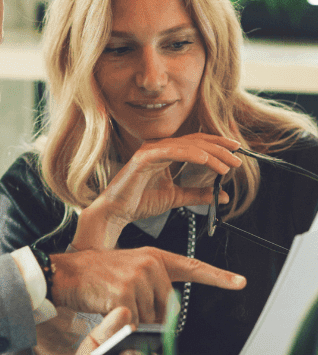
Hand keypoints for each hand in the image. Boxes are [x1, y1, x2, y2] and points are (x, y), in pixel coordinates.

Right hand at [50, 245, 245, 324]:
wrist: (65, 274)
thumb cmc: (95, 278)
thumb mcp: (128, 274)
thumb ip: (151, 288)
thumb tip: (165, 320)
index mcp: (155, 257)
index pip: (193, 268)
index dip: (219, 276)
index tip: (241, 281)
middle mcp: (151, 264)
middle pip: (166, 309)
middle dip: (149, 320)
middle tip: (125, 313)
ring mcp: (138, 277)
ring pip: (150, 320)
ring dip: (133, 325)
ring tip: (112, 309)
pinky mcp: (125, 294)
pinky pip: (134, 324)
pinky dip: (122, 328)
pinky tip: (108, 314)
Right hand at [72, 134, 241, 249]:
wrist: (116, 212)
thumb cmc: (138, 202)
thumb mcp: (176, 197)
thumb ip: (197, 194)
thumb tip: (222, 195)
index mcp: (166, 153)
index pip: (197, 144)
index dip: (218, 146)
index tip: (236, 152)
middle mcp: (159, 148)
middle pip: (196, 141)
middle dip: (220, 149)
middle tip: (238, 158)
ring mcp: (151, 150)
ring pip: (187, 145)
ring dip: (210, 154)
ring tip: (226, 165)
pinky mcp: (144, 158)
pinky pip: (171, 152)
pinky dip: (190, 154)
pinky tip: (206, 160)